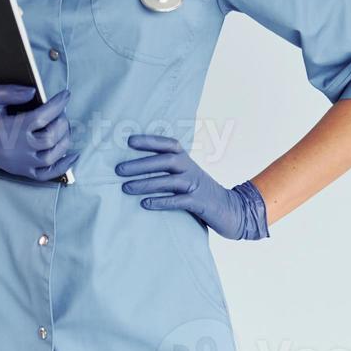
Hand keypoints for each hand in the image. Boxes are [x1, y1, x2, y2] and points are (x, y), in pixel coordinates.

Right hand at [0, 84, 78, 180]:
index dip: (58, 104)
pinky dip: (63, 166)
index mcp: (14, 129)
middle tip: (61, 111)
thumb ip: (11, 91)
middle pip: (53, 136)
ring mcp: (23, 162)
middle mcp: (21, 148)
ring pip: (54, 154)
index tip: (65, 95)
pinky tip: (72, 155)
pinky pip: (48, 173)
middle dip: (62, 121)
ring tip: (64, 127)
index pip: (44, 116)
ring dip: (65, 139)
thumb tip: (33, 92)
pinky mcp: (23, 171)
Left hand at [115, 134, 268, 239]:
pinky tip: (145, 204)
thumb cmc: (199, 192)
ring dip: (146, 184)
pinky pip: (179, 201)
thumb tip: (132, 166)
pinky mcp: (200, 204)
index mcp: (186, 159)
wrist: (232, 210)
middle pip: (165, 161)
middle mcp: (191, 169)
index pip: (168, 144)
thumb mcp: (186, 175)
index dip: (149, 141)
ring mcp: (196, 186)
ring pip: (169, 181)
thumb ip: (167, 169)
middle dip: (141, 164)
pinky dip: (161, 202)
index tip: (129, 141)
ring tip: (126, 188)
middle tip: (118, 170)